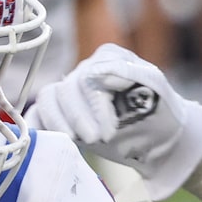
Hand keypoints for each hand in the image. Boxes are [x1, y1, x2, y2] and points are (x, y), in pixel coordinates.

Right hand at [28, 44, 201, 200]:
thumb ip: (131, 74)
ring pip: (48, 100)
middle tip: (95, 140)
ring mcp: (72, 91)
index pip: (87, 77)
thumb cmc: (162, 112)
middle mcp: (86, 70)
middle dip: (77, 118)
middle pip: (65, 89)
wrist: (161, 137)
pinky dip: (39, 127)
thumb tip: (97, 72)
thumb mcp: (156, 89)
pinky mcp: (63, 114)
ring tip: (75, 143)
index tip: (108, 132)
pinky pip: (40, 115)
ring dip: (58, 123)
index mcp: (109, 58)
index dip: (93, 106)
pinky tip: (48, 142)